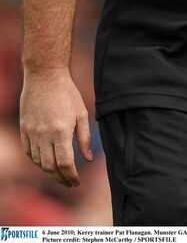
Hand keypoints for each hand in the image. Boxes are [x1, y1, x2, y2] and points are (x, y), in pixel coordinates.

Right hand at [19, 67, 92, 186]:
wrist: (44, 76)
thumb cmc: (67, 93)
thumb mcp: (81, 113)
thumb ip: (85, 138)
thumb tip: (88, 159)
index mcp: (61, 131)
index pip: (65, 164)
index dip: (71, 176)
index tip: (77, 181)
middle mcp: (44, 135)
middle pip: (50, 167)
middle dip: (61, 179)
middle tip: (69, 182)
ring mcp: (32, 132)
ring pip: (39, 162)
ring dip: (49, 172)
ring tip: (59, 174)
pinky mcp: (24, 129)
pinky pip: (29, 152)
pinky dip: (37, 161)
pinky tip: (46, 162)